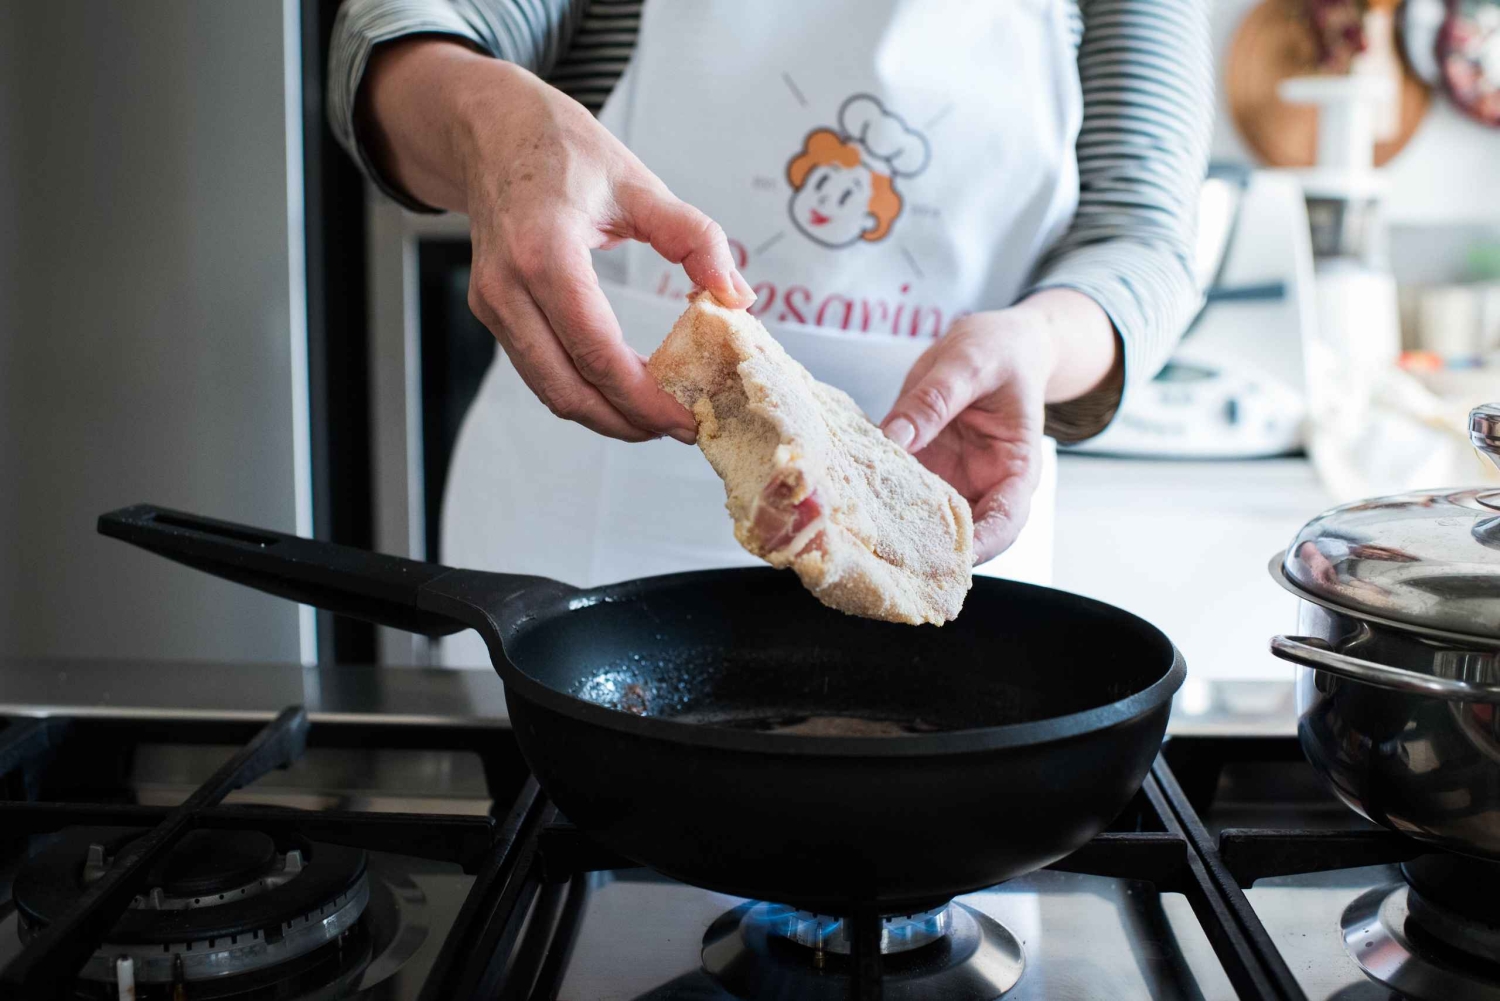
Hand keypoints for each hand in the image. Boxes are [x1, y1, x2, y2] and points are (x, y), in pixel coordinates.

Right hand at [362, 39, 753, 441]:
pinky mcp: (492, 314)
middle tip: (681, 428)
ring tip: (659, 418)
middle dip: (628, 423)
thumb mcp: (640, 183)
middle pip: (568, 389)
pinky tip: (626, 392)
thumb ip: (696, 239)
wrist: (492, 131)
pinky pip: (540, 371)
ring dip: (606, 416)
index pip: (596, 350)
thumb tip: (737, 298)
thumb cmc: (563, 150)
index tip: (688, 417)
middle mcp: (507, 287)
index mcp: (544, 252)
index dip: (644, 398)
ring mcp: (492, 305)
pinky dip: (584, 392)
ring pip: (550, 391)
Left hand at [881, 289, 1118, 562]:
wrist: (992, 343)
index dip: (980, 545)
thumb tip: (896, 436)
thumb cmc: (998, 351)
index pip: (1006, 522)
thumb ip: (935, 400)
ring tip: (860, 531)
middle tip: (886, 553)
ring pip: (924, 520)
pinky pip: (899, 491)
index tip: (947, 556)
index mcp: (1015, 468)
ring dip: (895, 528)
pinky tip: (849, 497)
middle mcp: (983, 484)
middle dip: (928, 549)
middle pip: (963, 535)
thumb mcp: (970, 364)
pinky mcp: (921, 469)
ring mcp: (950, 480)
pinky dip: (877, 496)